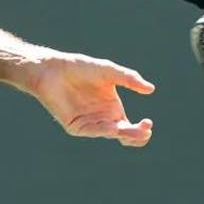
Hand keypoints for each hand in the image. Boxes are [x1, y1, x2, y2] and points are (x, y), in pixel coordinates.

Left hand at [29, 54, 154, 147]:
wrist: (53, 69)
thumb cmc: (80, 68)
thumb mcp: (108, 71)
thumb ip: (129, 78)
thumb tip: (151, 89)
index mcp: (113, 109)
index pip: (132, 127)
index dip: (142, 130)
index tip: (147, 123)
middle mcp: (103, 119)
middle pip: (124, 136)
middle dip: (136, 136)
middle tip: (144, 130)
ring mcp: (90, 124)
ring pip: (110, 135)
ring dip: (122, 133)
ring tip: (127, 127)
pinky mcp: (76, 126)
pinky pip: (93, 131)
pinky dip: (104, 130)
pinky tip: (113, 126)